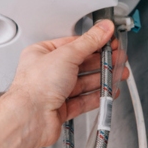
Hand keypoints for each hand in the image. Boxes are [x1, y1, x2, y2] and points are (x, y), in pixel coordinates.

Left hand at [8, 20, 128, 147]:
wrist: (29, 118)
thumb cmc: (35, 86)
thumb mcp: (67, 55)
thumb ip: (89, 42)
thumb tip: (103, 28)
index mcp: (42, 54)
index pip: (73, 44)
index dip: (94, 43)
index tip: (110, 42)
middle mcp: (47, 72)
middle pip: (80, 64)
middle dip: (102, 62)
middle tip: (119, 59)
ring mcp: (54, 92)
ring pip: (83, 83)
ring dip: (102, 79)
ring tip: (118, 75)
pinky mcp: (60, 109)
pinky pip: (83, 101)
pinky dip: (97, 97)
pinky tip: (108, 93)